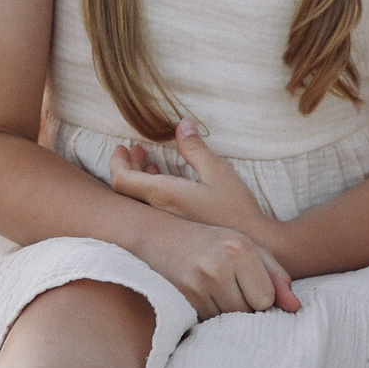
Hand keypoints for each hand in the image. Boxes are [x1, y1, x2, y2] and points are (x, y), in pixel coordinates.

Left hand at [110, 120, 277, 241]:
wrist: (251, 244)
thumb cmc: (236, 208)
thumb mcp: (218, 171)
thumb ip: (196, 148)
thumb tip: (183, 124)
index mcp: (164, 196)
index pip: (122, 181)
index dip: (117, 162)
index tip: (123, 147)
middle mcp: (158, 212)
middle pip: (126, 190)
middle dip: (127, 166)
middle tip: (133, 150)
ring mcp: (165, 224)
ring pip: (138, 200)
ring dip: (139, 177)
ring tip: (148, 161)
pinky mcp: (174, 231)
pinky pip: (150, 208)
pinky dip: (149, 190)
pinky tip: (163, 180)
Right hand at [146, 214, 300, 319]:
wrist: (160, 238)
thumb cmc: (212, 243)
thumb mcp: (249, 249)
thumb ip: (277, 276)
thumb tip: (295, 308)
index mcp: (239, 250)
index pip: (265, 300)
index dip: (261, 297)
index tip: (249, 284)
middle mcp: (217, 266)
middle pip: (246, 313)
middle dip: (244, 306)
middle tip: (230, 287)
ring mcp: (195, 285)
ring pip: (226, 322)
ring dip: (226, 314)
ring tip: (216, 291)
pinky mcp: (179, 300)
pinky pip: (206, 324)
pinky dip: (209, 316)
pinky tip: (202, 297)